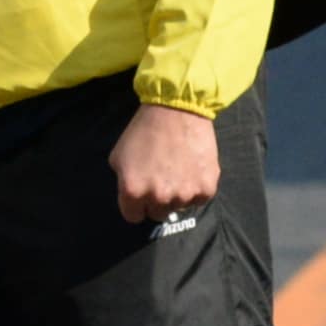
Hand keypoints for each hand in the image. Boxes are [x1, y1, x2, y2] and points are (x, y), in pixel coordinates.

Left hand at [108, 101, 221, 225]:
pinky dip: (197, 187)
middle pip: (157, 215)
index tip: (142, 193)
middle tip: (162, 177)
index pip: (133, 217)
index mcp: (133, 191)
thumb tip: (132, 197)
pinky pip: (199, 199)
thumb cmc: (145, 129)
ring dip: (178, 193)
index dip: (137, 205)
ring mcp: (184, 195)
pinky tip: (192, 168)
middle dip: (157, 200)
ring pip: (179, 206)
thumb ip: (123, 182)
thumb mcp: (118, 156)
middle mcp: (158, 197)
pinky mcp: (206, 189)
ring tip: (178, 168)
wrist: (178, 108)